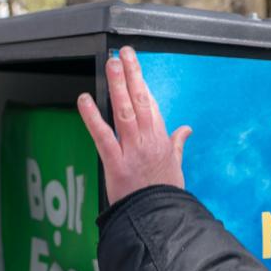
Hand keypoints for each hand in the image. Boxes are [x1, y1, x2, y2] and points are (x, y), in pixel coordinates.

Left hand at [77, 46, 192, 204]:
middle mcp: (148, 140)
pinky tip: (84, 100)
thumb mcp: (176, 166)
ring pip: (125, 111)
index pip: (152, 104)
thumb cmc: (165, 193)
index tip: (134, 65)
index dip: (142, 82)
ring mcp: (132, 150)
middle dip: (132, 75)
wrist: (159, 216)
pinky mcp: (116, 163)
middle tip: (123, 54)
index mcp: (161, 140)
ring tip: (112, 65)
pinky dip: (93, 117)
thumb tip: (186, 129)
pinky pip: (103, 136)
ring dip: (118, 86)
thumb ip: (177, 144)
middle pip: (140, 101)